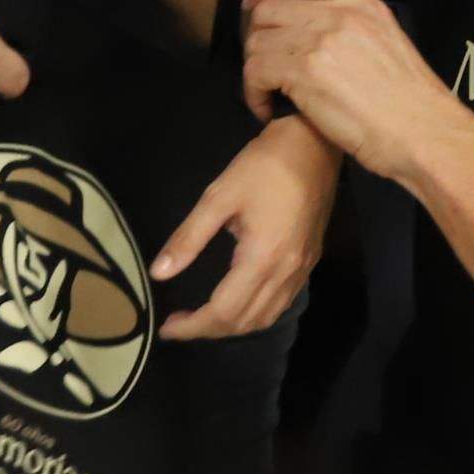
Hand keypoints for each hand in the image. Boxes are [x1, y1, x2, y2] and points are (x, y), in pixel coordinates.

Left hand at [150, 115, 336, 339]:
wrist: (315, 143)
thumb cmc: (265, 165)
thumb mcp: (218, 196)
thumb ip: (188, 238)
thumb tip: (158, 274)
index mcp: (262, 257)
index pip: (224, 311)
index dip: (192, 326)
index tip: (166, 326)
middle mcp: (287, 270)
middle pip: (246, 322)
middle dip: (209, 330)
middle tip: (179, 323)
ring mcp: (303, 267)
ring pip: (267, 317)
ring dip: (234, 326)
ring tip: (205, 316)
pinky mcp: (310, 259)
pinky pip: (282, 302)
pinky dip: (256, 313)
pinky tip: (239, 300)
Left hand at [239, 0, 466, 179]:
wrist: (421, 130)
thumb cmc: (409, 102)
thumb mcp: (388, 43)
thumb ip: (352, 29)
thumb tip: (314, 35)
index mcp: (363, 4)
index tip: (258, 3)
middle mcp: (340, 15)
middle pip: (268, 9)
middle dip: (257, 38)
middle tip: (266, 65)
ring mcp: (321, 40)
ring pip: (256, 42)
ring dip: (254, 71)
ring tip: (270, 94)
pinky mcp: (305, 72)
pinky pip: (255, 72)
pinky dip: (253, 94)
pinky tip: (269, 109)